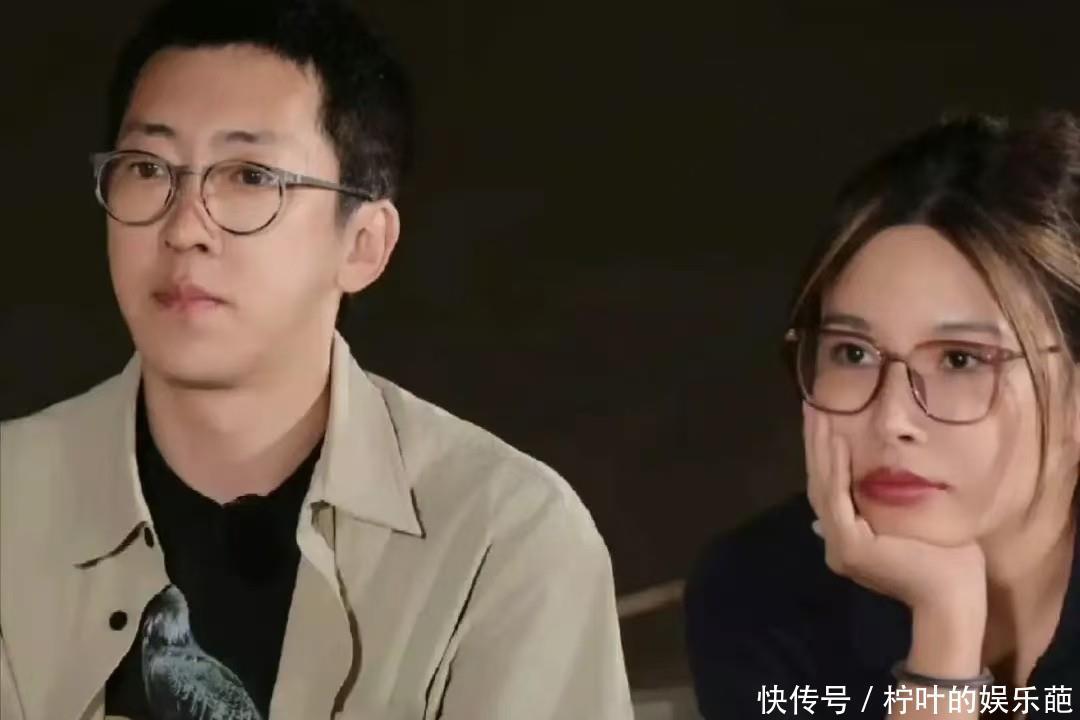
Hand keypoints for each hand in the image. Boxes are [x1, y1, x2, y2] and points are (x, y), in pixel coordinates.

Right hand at [803, 404, 986, 616]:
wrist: (954, 598)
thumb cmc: (947, 564)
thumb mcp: (912, 525)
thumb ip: (887, 509)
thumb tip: (861, 490)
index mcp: (848, 542)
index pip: (830, 490)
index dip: (823, 455)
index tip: (823, 422)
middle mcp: (835, 543)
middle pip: (820, 484)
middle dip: (815, 444)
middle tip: (811, 407)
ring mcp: (839, 545)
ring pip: (824, 486)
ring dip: (820, 448)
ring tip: (820, 414)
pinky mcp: (850, 545)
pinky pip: (838, 497)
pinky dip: (836, 467)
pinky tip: (836, 440)